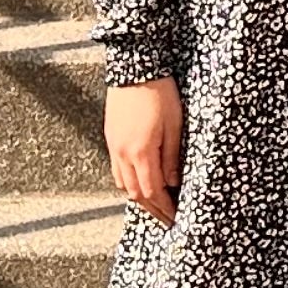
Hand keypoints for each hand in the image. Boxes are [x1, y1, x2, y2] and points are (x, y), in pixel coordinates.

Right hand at [106, 79, 183, 223]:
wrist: (135, 68)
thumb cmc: (160, 93)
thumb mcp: (175, 126)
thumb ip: (172, 157)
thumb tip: (172, 183)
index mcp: (141, 152)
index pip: (152, 192)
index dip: (165, 209)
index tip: (176, 218)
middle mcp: (123, 153)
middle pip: (135, 194)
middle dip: (153, 210)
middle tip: (167, 219)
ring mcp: (114, 146)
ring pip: (123, 184)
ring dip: (140, 198)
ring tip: (156, 205)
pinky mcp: (111, 138)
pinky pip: (117, 170)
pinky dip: (129, 182)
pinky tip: (140, 181)